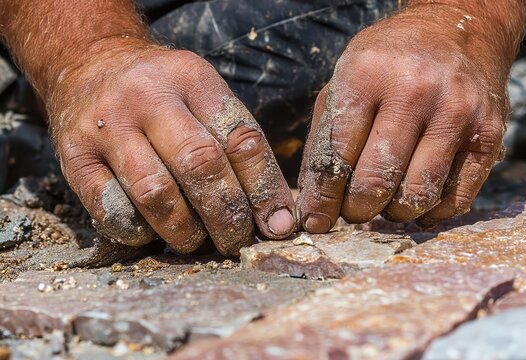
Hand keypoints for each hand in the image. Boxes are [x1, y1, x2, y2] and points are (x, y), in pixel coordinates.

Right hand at [49, 40, 294, 254]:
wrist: (89, 63)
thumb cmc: (161, 93)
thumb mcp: (201, 95)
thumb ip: (235, 146)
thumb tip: (275, 219)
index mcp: (192, 79)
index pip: (240, 138)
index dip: (264, 188)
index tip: (276, 224)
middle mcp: (148, 97)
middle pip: (200, 164)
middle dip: (226, 214)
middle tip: (236, 240)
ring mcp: (107, 125)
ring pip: (155, 192)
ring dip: (184, 230)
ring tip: (196, 240)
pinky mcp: (74, 155)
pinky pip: (111, 208)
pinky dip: (139, 232)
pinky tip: (151, 232)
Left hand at [297, 4, 509, 230]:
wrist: (456, 32)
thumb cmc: (387, 64)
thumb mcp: (343, 82)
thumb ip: (324, 139)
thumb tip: (314, 202)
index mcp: (366, 77)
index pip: (335, 158)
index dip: (321, 200)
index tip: (316, 222)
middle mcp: (414, 92)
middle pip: (375, 183)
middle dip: (356, 210)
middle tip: (353, 210)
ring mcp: (457, 113)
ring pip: (417, 196)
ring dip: (393, 213)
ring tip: (384, 203)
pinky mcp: (489, 134)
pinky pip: (456, 198)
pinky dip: (430, 212)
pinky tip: (416, 202)